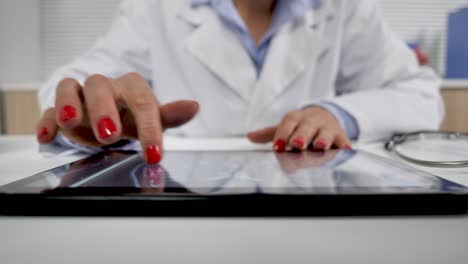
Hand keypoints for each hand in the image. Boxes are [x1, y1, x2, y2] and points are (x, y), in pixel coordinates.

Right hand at [36, 73, 198, 163]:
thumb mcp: (151, 118)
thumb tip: (193, 106)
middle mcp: (104, 87)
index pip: (142, 101)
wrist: (108, 115)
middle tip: (110, 134)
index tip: (154, 155)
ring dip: (69, 104)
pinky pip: (48, 109)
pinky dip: (46, 120)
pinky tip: (47, 135)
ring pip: (70, 87)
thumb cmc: (131, 116)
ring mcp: (80, 96)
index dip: (149, 128)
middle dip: (104, 109)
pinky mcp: (59, 109)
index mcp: (130, 88)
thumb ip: (170, 114)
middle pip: (100, 86)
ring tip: (70, 121)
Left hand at [247, 106, 351, 151]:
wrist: (326, 116)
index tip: (278, 146)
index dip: (283, 134)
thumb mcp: (287, 126)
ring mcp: (327, 128)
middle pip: (306, 127)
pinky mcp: (341, 136)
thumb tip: (250, 137)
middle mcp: (312, 121)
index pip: (288, 123)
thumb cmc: (302, 125)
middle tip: (297, 144)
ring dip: (322, 139)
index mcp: (296, 118)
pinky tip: (345, 150)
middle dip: (302, 135)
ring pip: (325, 133)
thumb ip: (270, 134)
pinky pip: (343, 140)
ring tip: (319, 146)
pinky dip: (344, 145)